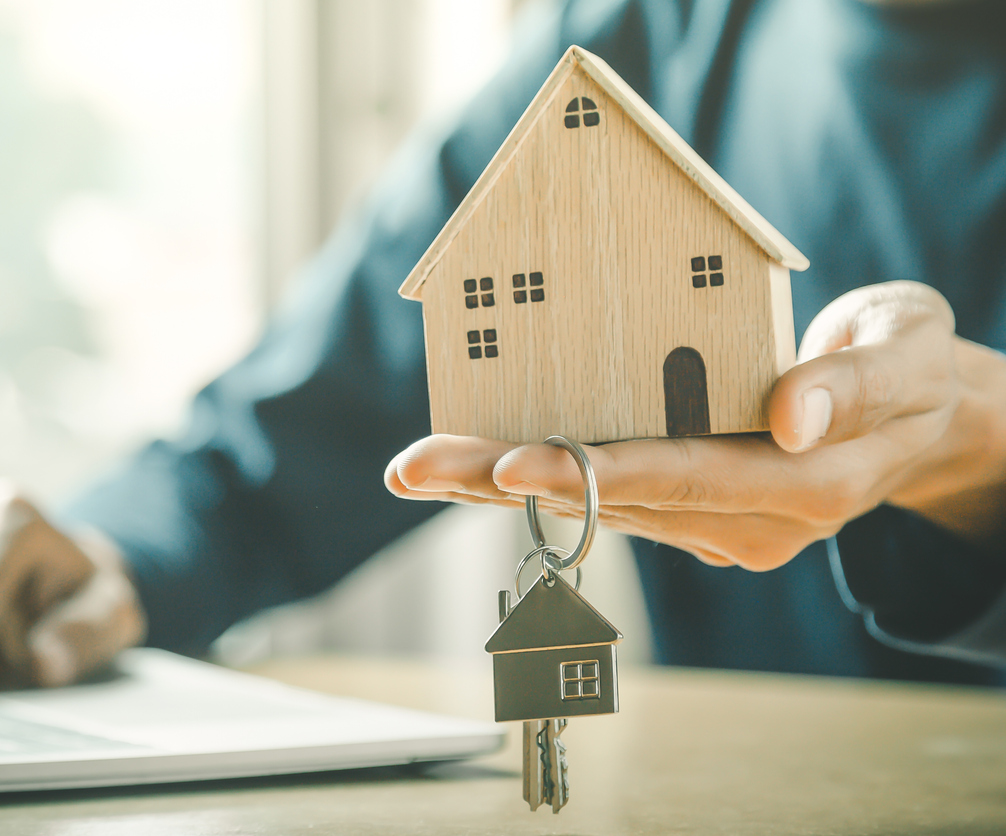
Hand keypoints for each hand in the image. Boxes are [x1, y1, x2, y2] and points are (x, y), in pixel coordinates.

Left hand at [386, 281, 1005, 570]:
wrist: (921, 412)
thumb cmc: (911, 366)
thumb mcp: (907, 352)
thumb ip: (856, 382)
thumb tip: (790, 415)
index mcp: (803, 485)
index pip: (683, 478)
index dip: (593, 472)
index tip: (509, 463)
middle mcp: (749, 520)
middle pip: (614, 502)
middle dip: (507, 485)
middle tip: (415, 470)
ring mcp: (718, 521)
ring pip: (597, 504)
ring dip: (504, 485)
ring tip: (419, 467)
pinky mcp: (695, 507)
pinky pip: (609, 494)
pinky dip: (542, 475)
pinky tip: (475, 461)